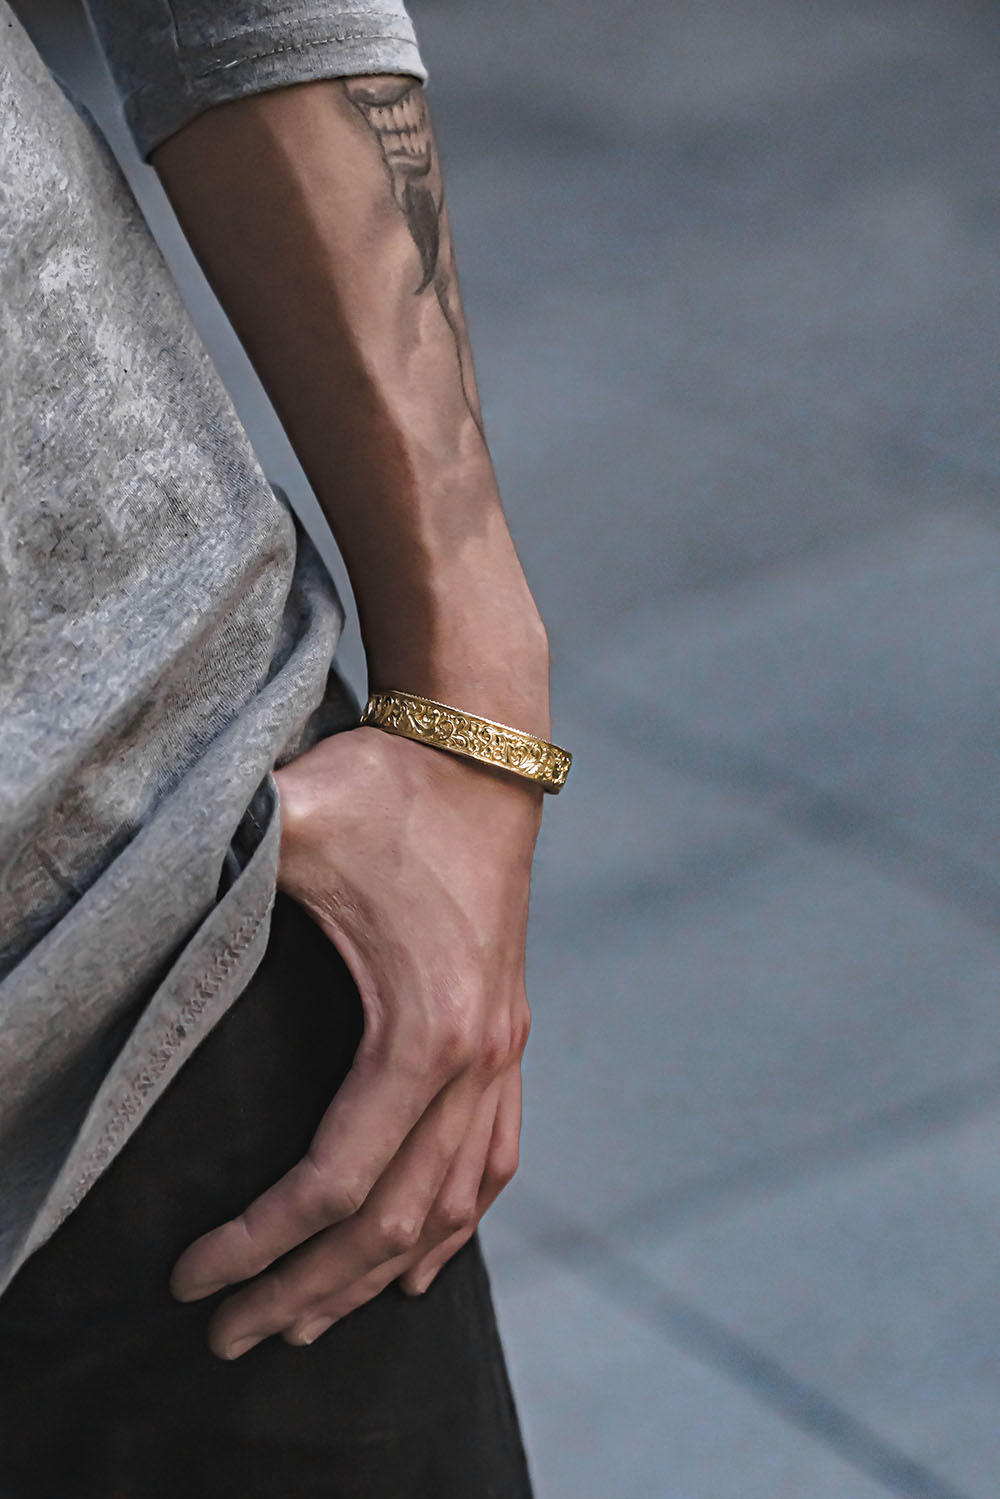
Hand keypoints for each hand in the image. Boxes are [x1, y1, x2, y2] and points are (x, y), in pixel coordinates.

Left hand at [169, 725, 539, 1357]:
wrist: (479, 755)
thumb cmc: (385, 789)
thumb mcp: (292, 820)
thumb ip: (217, 854)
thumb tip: (127, 879)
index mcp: (423, 1031)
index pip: (337, 1182)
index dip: (258, 1245)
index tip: (190, 1279)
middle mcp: (475, 1060)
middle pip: (393, 1222)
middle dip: (305, 1292)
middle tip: (227, 1340)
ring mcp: (501, 1054)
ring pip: (450, 1209)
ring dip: (376, 1278)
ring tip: (305, 1324)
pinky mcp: (507, 1039)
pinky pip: (493, 1163)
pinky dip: (456, 1229)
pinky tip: (418, 1267)